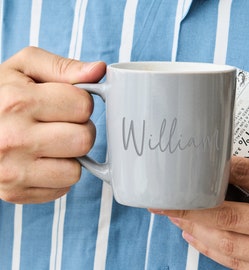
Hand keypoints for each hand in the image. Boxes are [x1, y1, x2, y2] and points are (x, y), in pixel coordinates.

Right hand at [0, 47, 105, 203]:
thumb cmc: (0, 95)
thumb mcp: (24, 68)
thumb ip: (63, 67)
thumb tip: (99, 70)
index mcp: (17, 102)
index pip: (83, 106)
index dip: (80, 102)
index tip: (66, 103)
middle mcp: (12, 138)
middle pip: (84, 139)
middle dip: (80, 129)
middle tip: (61, 124)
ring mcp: (11, 170)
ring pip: (75, 170)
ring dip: (70, 156)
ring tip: (50, 143)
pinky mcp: (14, 192)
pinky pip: (63, 187)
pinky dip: (58, 174)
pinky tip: (40, 160)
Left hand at [150, 157, 248, 268]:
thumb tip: (231, 169)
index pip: (246, 173)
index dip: (217, 169)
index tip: (196, 168)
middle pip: (226, 215)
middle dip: (189, 208)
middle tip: (165, 201)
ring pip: (226, 243)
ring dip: (195, 229)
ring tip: (175, 218)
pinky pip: (237, 263)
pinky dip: (211, 251)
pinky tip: (196, 239)